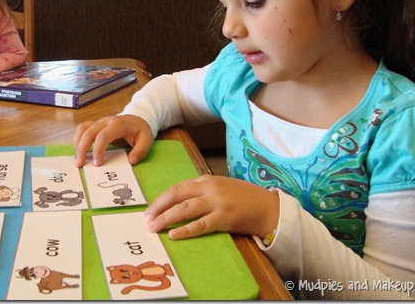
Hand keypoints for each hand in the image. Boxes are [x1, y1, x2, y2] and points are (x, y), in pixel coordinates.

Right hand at [73, 115, 153, 166]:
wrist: (138, 119)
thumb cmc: (141, 131)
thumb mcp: (147, 140)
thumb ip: (140, 151)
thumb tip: (131, 161)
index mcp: (119, 124)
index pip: (103, 135)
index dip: (98, 149)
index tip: (97, 164)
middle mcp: (106, 121)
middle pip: (89, 131)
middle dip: (82, 148)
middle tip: (80, 164)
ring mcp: (99, 122)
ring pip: (82, 128)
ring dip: (77, 143)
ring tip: (78, 159)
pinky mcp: (95, 125)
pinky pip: (82, 129)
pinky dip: (77, 139)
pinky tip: (78, 151)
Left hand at [144, 175, 279, 239]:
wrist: (268, 207)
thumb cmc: (244, 198)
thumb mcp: (220, 187)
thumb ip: (202, 191)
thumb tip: (178, 203)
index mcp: (206, 179)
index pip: (177, 188)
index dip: (161, 199)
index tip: (150, 209)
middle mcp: (210, 188)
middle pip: (176, 195)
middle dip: (158, 207)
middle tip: (146, 219)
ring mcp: (217, 202)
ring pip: (185, 209)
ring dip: (166, 219)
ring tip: (154, 228)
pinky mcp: (224, 218)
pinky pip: (200, 225)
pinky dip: (185, 230)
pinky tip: (174, 235)